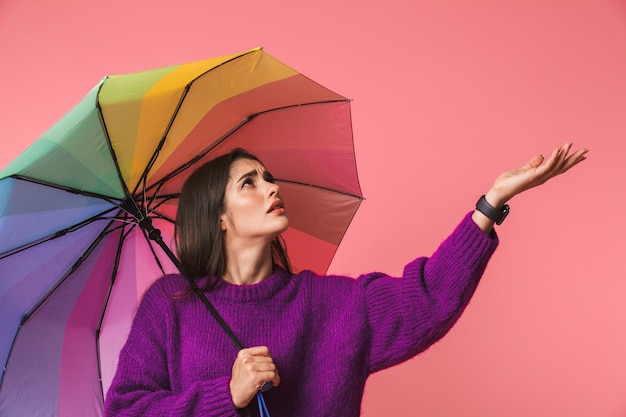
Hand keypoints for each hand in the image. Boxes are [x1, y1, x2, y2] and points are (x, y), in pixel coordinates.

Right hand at [229, 346, 279, 408]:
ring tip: (272, 379)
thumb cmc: (240, 380)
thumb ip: (253, 357)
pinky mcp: (255, 377)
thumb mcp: (242, 363)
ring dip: (275, 374)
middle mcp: (247, 359)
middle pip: (269, 359)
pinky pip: (272, 375)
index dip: (269, 357)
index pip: (264, 350)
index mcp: (243, 353)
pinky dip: (275, 379)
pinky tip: (273, 383)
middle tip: (271, 374)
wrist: (234, 394)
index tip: (269, 363)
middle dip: (272, 368)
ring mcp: (251, 368)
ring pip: (272, 367)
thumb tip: (269, 356)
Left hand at [473, 142, 588, 231]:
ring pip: (557, 165)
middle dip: (574, 158)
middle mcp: (543, 177)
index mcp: (541, 175)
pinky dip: (553, 157)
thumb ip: (532, 164)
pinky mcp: (533, 176)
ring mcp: (539, 177)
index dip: (570, 160)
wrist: (499, 191)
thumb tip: (540, 156)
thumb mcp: (523, 170)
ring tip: (570, 144)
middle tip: (586, 150)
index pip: (559, 167)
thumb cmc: (509, 182)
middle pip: (563, 167)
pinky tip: (558, 149)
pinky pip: (547, 166)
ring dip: (565, 154)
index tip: (582, 155)